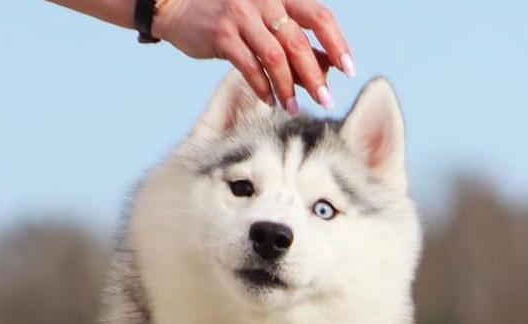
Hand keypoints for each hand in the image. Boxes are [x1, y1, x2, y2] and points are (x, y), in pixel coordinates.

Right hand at [152, 0, 353, 112]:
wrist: (179, 4)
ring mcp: (242, 15)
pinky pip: (248, 66)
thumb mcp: (265, 22)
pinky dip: (262, 87)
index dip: (337, 43)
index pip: (318, 15)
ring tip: (294, 109)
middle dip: (315, 75)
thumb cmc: (230, 18)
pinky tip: (270, 101)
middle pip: (298, 40)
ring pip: (274, 56)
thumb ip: (294, 42)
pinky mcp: (222, 35)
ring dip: (288, 87)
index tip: (349, 70)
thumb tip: (327, 69)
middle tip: (326, 100)